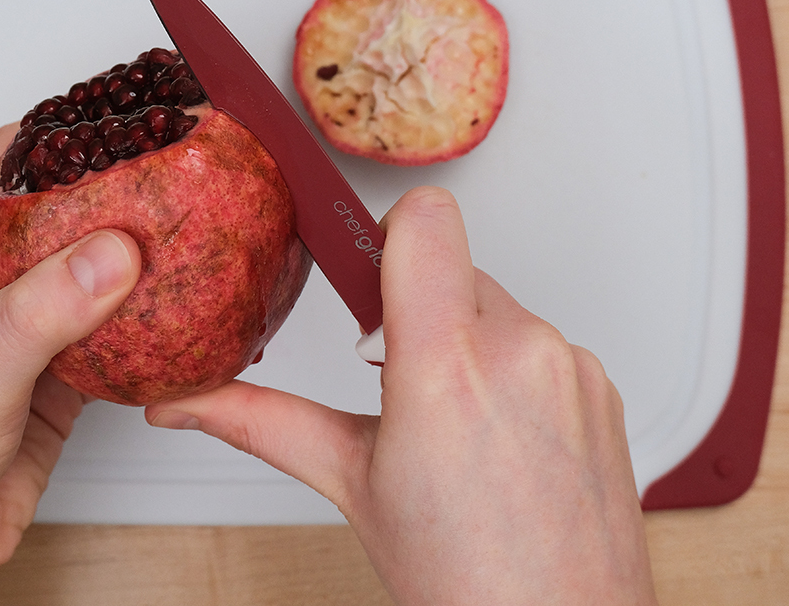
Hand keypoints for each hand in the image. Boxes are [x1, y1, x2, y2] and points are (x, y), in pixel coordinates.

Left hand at [0, 127, 141, 605]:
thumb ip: (38, 314)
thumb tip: (110, 253)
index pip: (8, 170)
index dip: (61, 132)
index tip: (120, 114)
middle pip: (65, 219)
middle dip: (116, 195)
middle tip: (177, 174)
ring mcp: (34, 339)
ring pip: (97, 279)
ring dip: (139, 262)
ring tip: (193, 235)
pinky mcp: (64, 387)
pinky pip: (118, 343)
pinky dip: (152, 330)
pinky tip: (183, 320)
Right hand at [146, 186, 657, 604]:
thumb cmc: (467, 580)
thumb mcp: (349, 485)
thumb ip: (259, 421)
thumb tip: (186, 402)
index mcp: (446, 367)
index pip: (424, 218)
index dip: (383, 230)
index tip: (364, 268)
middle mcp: (522, 350)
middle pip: (450, 263)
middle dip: (414, 306)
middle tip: (399, 380)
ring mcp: (571, 367)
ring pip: (495, 304)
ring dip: (464, 342)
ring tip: (455, 424)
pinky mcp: (601, 385)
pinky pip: (540, 341)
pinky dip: (511, 371)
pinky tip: (498, 436)